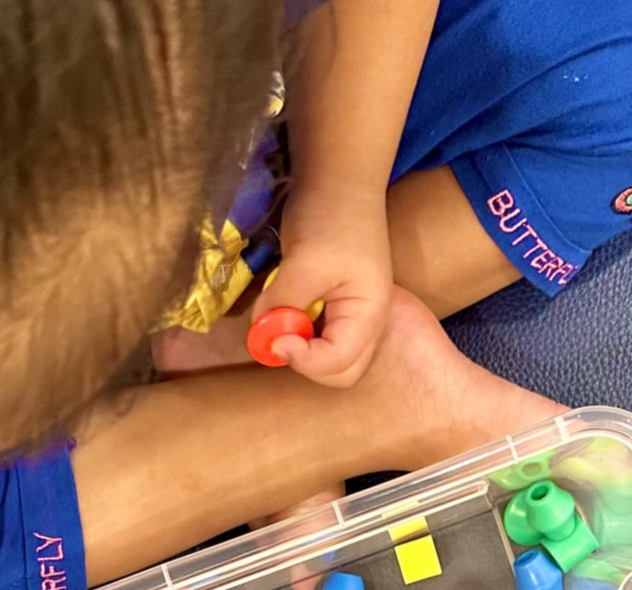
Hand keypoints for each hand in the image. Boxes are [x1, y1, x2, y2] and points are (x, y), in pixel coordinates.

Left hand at [253, 188, 394, 386]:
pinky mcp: (335, 304)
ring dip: (299, 347)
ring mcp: (352, 313)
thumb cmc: (330, 216)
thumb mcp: (303, 263)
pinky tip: (284, 309)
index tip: (274, 336)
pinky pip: (318, 335)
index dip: (302, 359)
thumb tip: (260, 336)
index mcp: (370, 314)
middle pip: (339, 370)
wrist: (337, 177)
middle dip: (305, 362)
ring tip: (279, 319)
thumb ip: (282, 305)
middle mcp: (366, 322)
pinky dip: (298, 331)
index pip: (338, 364)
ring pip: (327, 356)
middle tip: (279, 334)